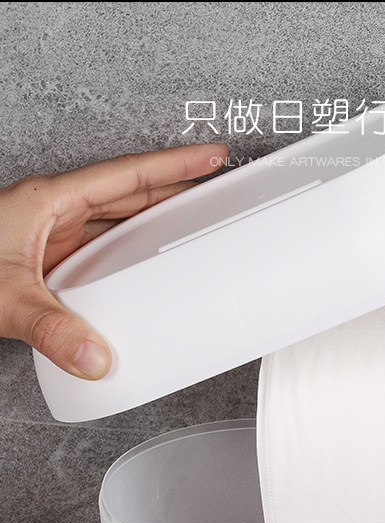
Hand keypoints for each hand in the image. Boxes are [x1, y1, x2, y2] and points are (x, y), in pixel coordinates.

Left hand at [0, 143, 228, 378]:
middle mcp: (56, 213)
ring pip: (118, 218)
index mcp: (51, 202)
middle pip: (130, 193)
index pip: (128, 176)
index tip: (210, 157)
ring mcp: (54, 235)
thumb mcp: (3, 297)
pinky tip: (147, 267)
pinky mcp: (51, 259)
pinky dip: (132, 251)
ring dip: (157, 218)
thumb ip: (49, 328)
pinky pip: (104, 247)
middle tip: (217, 189)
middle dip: (177, 188)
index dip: (174, 165)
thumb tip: (96, 356)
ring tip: (194, 223)